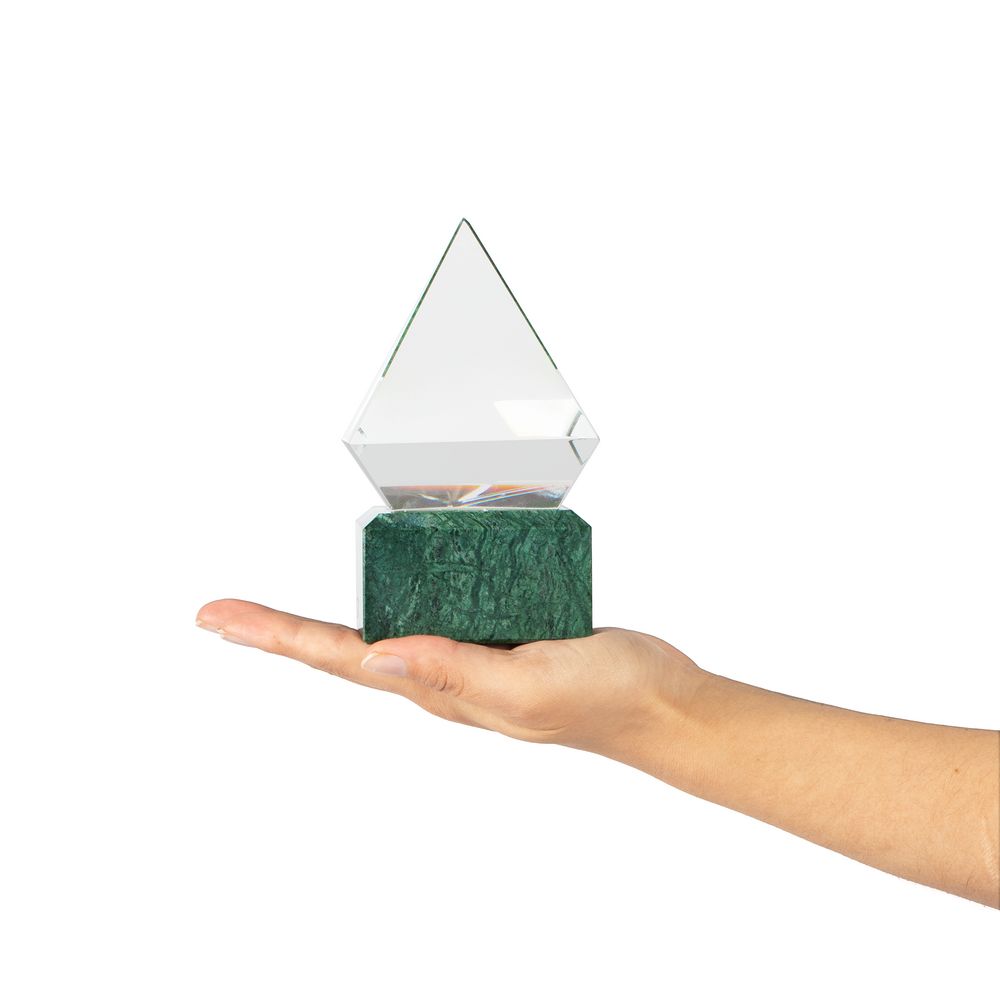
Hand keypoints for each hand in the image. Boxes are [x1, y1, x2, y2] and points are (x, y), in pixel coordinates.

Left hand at [195, 599, 707, 760]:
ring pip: (386, 624)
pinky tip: (395, 574)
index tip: (217, 617)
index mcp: (441, 686)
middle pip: (346, 645)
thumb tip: (379, 659)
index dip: (276, 635)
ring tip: (279, 610)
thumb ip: (455, 671)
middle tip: (225, 612)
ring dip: (328, 618)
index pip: (341, 657)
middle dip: (281, 630)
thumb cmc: (602, 699)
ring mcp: (470, 648)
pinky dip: (402, 587)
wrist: (660, 701)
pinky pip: (437, 603)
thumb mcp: (526, 686)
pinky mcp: (498, 626)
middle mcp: (443, 669)